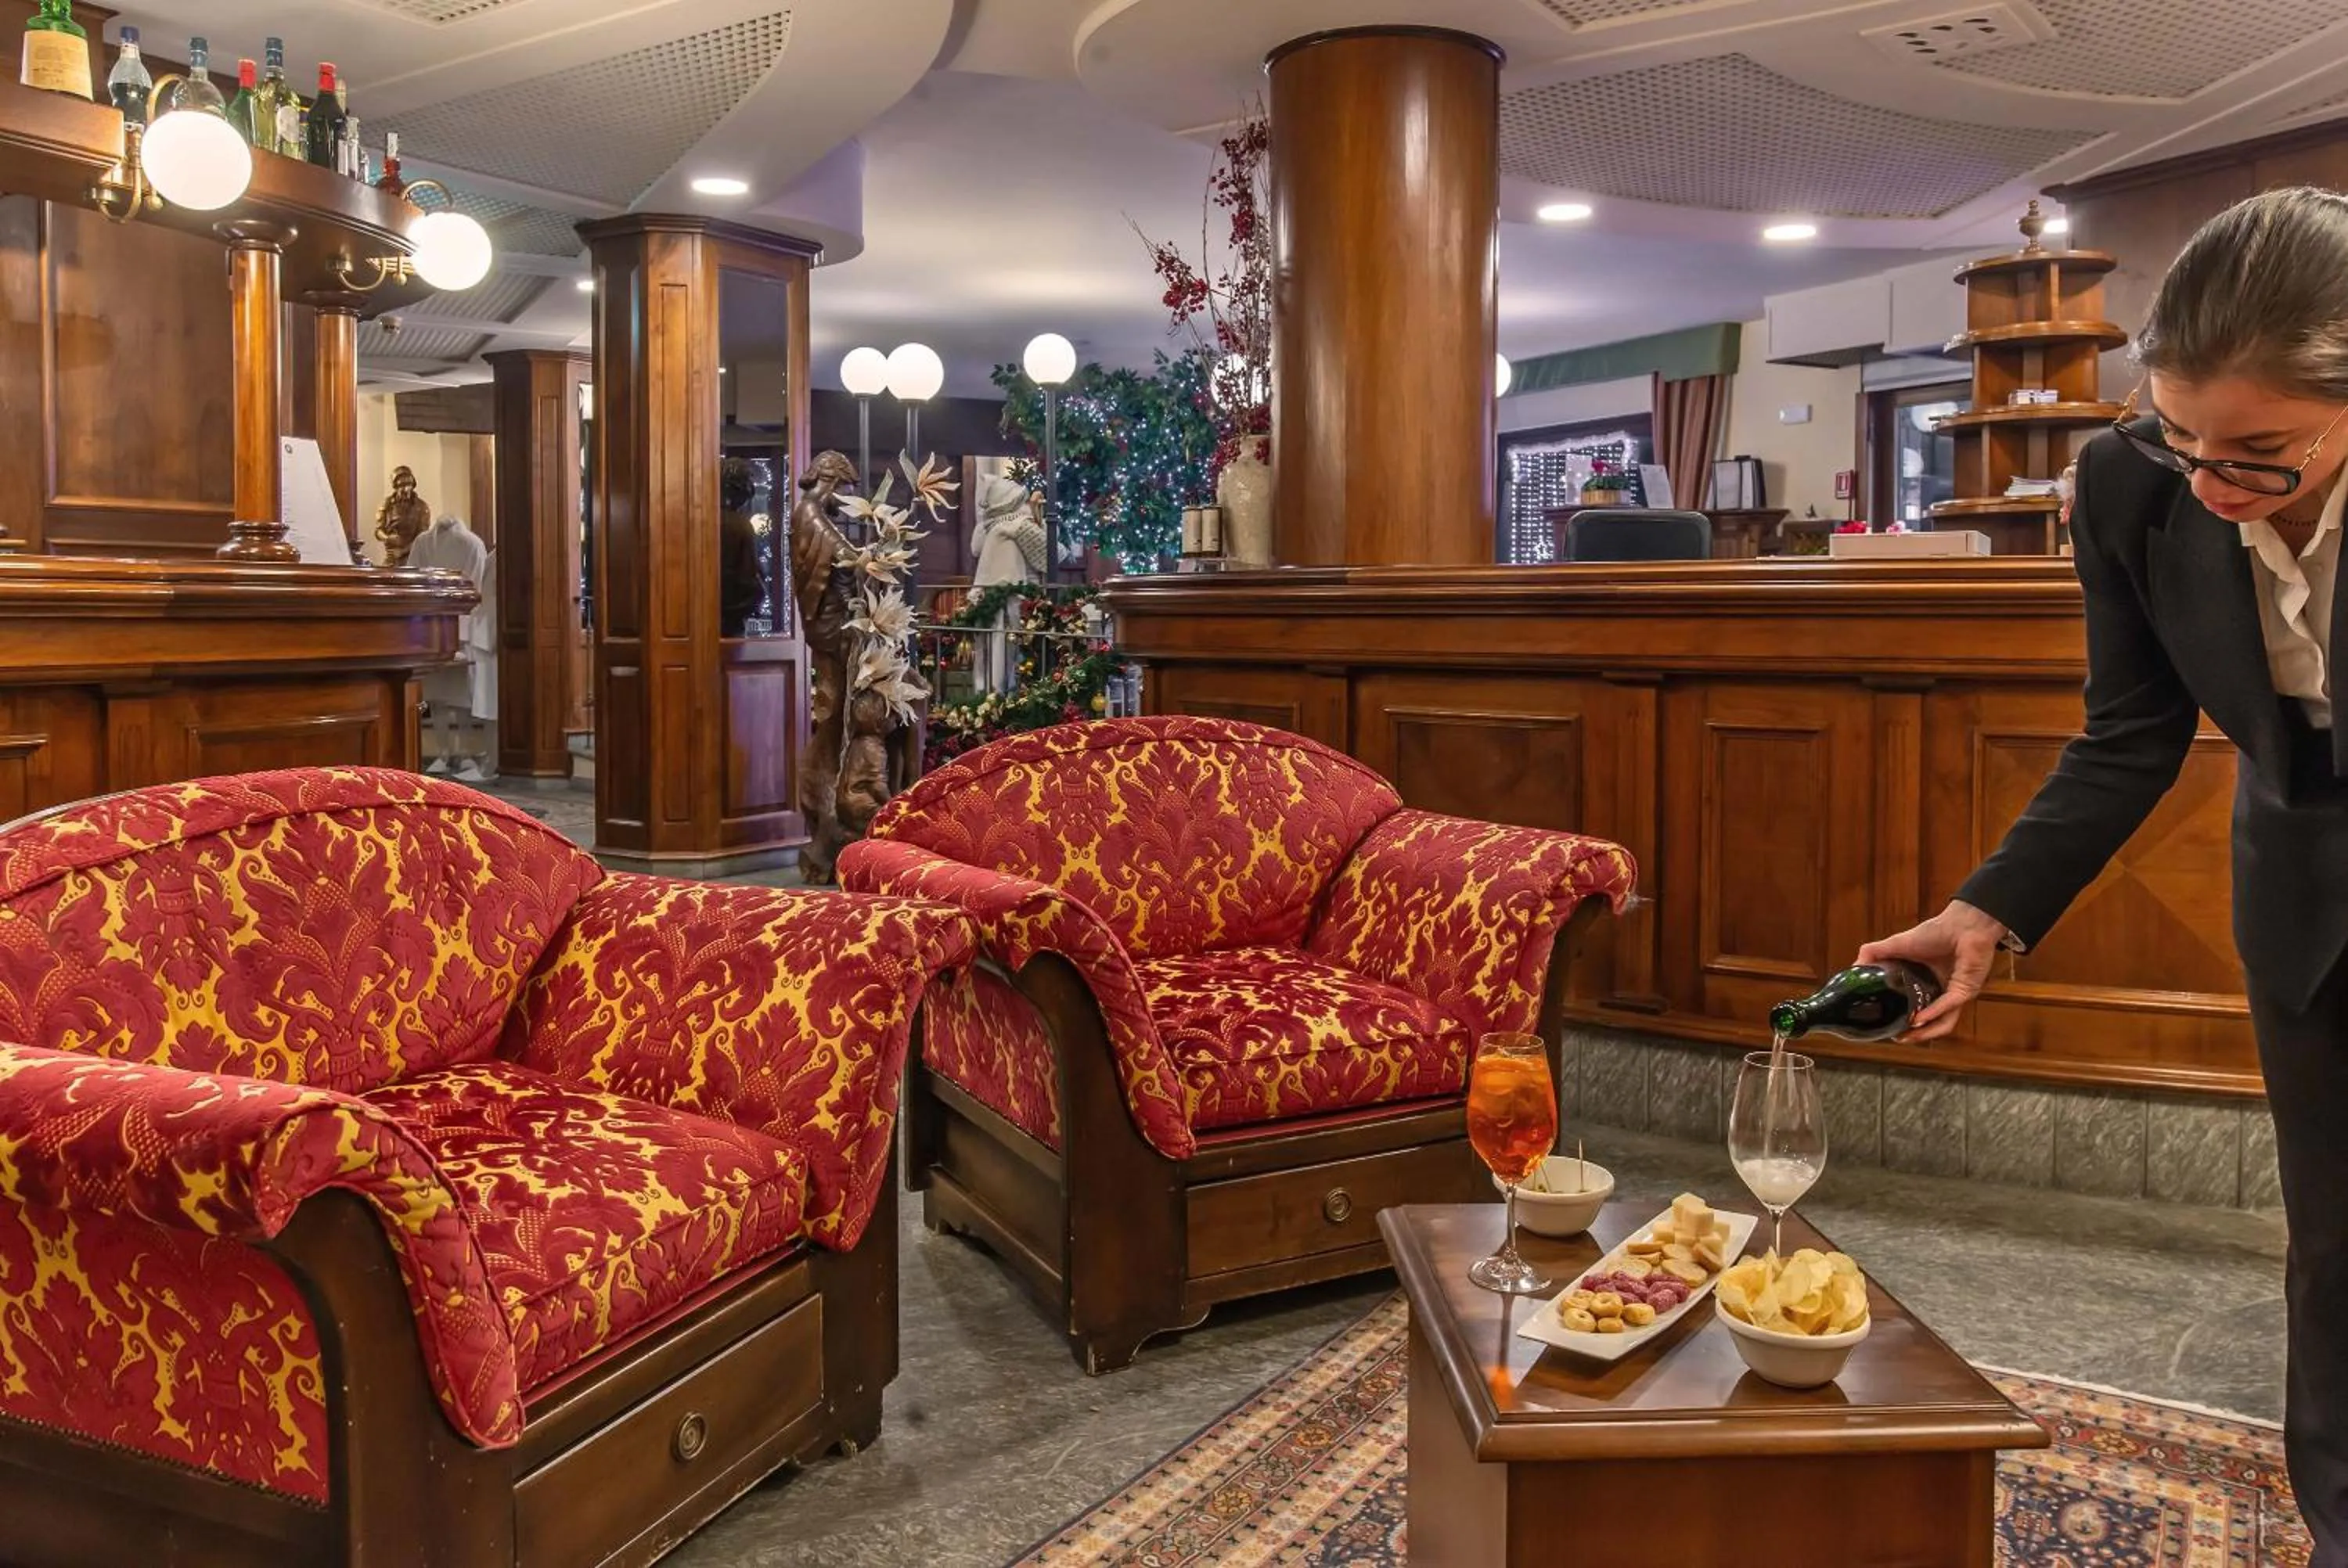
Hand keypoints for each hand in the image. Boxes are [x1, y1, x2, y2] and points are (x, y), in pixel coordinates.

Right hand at [1855, 901, 2008, 1041]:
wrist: (1962, 923)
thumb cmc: (1936, 932)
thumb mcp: (1896, 944)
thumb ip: (1874, 953)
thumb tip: (1854, 968)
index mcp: (1926, 984)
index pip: (1915, 1009)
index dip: (1902, 1020)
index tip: (1886, 1028)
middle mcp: (1941, 993)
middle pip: (1930, 1022)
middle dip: (1915, 1034)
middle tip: (1897, 1038)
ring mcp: (1955, 994)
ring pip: (1943, 1022)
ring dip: (1926, 1032)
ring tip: (1907, 1035)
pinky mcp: (1966, 990)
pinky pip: (1948, 1005)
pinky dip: (1933, 1013)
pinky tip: (1919, 1018)